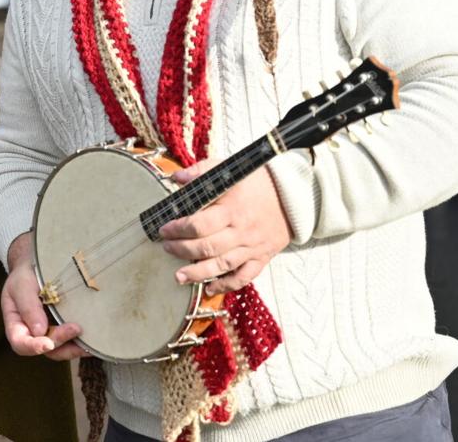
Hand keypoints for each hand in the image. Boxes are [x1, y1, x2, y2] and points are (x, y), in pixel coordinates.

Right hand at [1, 234, 83, 358]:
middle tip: (75, 328)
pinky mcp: (62, 330)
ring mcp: (48, 333)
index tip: (47, 343)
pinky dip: (80, 344)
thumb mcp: (22, 285)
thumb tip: (40, 332)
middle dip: (59, 341)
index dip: (33, 347)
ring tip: (88, 343)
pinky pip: (70, 342)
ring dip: (73, 348)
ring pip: (59, 350)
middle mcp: (31, 334)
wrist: (37, 266)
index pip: (20, 343)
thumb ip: (29, 307)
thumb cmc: (25, 275)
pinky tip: (92, 340)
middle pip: (43, 349)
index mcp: (16, 324)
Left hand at [159, 162, 292, 294]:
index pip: (200, 225)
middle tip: (166, 248)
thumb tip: (177, 178)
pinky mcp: (262, 257)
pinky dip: (226, 285)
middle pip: (208, 247)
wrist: (294, 196)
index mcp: (232, 209)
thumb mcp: (228, 170)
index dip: (178, 229)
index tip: (163, 230)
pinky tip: (209, 289)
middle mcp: (242, 232)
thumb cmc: (257, 182)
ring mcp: (252, 247)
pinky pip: (244, 276)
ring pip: (223, 266)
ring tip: (179, 277)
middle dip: (182, 250)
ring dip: (198, 273)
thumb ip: (201, 172)